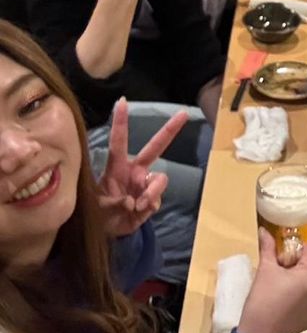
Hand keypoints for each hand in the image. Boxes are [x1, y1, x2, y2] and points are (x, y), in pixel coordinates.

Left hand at [96, 98, 188, 237]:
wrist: (107, 231)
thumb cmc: (97, 212)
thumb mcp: (97, 208)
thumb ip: (114, 203)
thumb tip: (133, 201)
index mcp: (117, 166)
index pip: (119, 141)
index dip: (121, 121)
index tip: (122, 101)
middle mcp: (135, 171)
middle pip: (155, 147)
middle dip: (170, 129)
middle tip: (183, 114)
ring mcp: (145, 184)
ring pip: (160, 178)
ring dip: (152, 191)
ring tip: (138, 205)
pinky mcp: (152, 199)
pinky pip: (157, 198)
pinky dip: (149, 206)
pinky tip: (138, 211)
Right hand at [238, 229, 306, 332]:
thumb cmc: (262, 300)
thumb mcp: (265, 270)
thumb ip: (268, 248)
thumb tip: (264, 230)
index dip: (297, 248)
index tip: (282, 254)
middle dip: (296, 266)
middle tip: (278, 272)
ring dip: (299, 282)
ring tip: (280, 289)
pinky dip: (301, 298)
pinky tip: (285, 303)